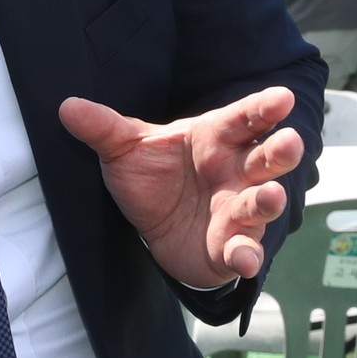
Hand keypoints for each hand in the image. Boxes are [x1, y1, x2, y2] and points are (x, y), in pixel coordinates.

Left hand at [59, 87, 302, 289]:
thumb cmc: (154, 177)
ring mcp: (238, 209)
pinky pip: (243, 250)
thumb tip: (67, 107)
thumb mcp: (125, 150)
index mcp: (217, 138)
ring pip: (262, 203)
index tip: (282, 97)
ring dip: (269, 201)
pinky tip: (245, 260)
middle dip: (280, 151)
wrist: (155, 229)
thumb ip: (103, 128)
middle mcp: (237, 171)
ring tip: (271, 197)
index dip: (264, 107)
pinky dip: (246, 256)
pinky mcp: (232, 245)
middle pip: (266, 157)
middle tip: (290, 142)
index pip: (245, 118)